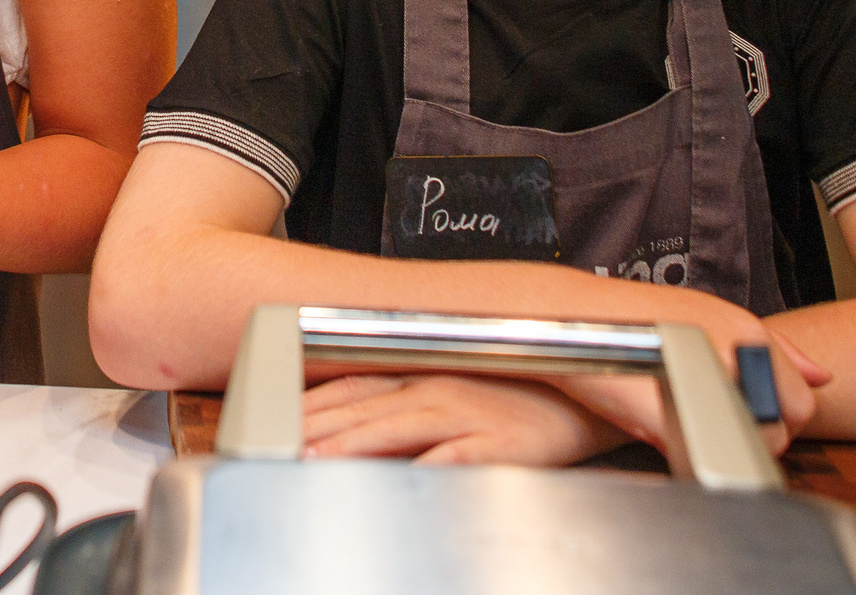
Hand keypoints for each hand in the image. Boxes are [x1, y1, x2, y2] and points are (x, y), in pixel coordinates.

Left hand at [302, 373, 626, 464]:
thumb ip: (401, 410)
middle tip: (275, 445)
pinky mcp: (496, 445)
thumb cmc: (514, 400)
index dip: (308, 402)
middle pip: (362, 406)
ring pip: (396, 426)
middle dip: (315, 426)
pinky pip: (453, 457)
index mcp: (421, 376)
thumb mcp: (450, 396)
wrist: (583, 401)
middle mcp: (436, 389)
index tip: (271, 420)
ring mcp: (466, 414)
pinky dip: (424, 467)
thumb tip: (349, 431)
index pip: (350, 385)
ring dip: (351, 442)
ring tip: (313, 459)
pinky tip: (398, 480)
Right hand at [553, 301, 830, 455]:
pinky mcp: (675, 403)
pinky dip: (696, 450)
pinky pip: (712, 451)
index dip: (780, 416)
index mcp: (748, 330)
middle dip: (763, 433)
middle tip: (715, 421)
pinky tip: (669, 431)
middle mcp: (737, 347)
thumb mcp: (709, 317)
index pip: (803, 399)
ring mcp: (708, 374)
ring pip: (757, 442)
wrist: (568, 313)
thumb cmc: (632, 318)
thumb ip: (772, 347)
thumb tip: (823, 374)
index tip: (745, 414)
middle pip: (790, 422)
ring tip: (690, 422)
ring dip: (731, 443)